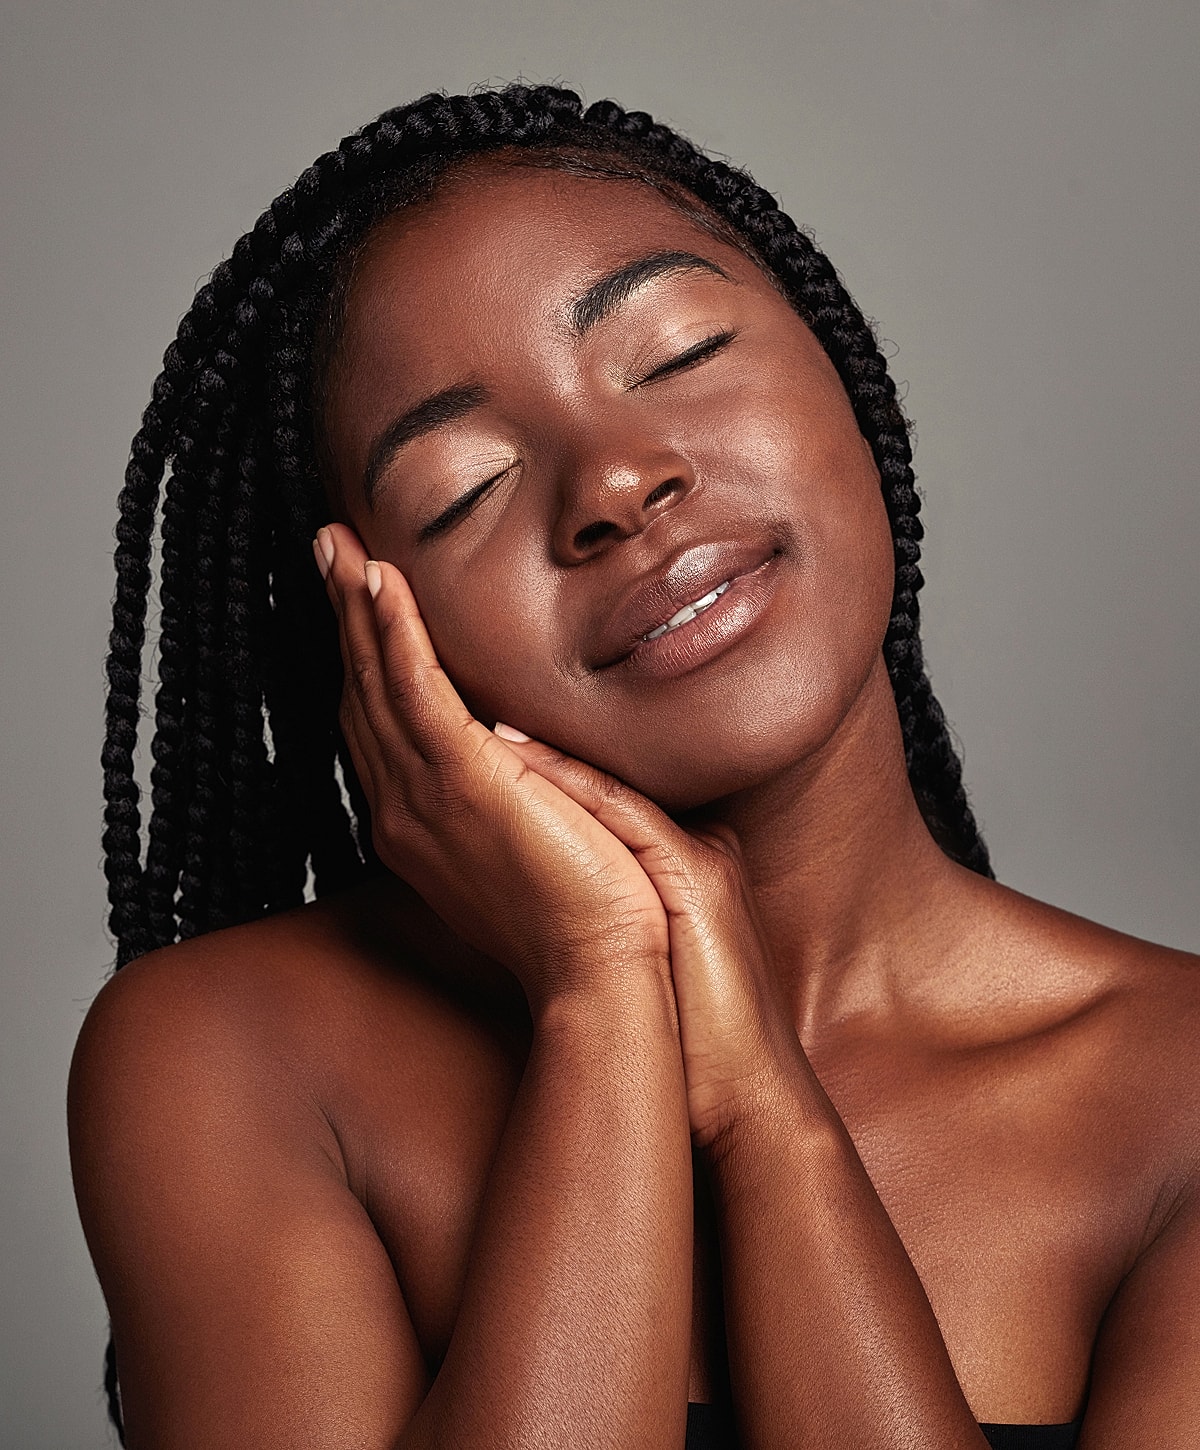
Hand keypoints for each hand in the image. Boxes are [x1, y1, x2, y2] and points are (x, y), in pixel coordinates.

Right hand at [315, 524, 670, 1014]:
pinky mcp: (463, 784)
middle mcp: (405, 810)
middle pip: (362, 694)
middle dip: (343, 619)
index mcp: (422, 824)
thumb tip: (523, 748)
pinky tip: (378, 583)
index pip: (381, 723)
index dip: (364, 658)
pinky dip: (392, 633)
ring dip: (356, 609)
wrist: (602, 970)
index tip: (357, 599)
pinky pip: (414, 691)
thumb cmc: (586, 912)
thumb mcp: (539, 836)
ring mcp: (425, 798)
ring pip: (375, 684)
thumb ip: (518, 789)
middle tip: (328, 550)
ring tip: (338, 546)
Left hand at [490, 728, 806, 1150]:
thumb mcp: (645, 958)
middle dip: (526, 736)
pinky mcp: (695, 879)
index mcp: (679, 860)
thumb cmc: (689, 1038)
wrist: (750, 1094)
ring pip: (603, 778)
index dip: (537, 758)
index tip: (471, 730)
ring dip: (533, 741)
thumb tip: (545, 892)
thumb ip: (613, 914)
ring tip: (470, 707)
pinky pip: (623, 814)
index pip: (597, 792)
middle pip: (597, 773)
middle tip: (458, 699)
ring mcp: (696, 856)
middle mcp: (689, 844)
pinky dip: (567, 781)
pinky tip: (511, 753)